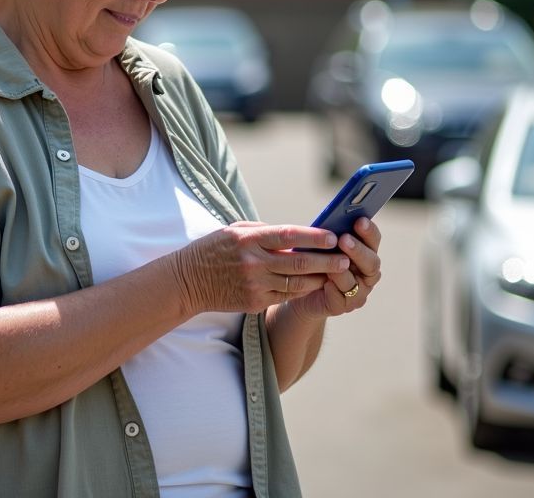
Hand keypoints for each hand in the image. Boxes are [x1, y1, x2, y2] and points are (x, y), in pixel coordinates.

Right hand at [172, 222, 351, 313]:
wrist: (187, 281)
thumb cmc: (213, 250)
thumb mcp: (234, 231)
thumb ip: (264, 231)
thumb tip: (295, 233)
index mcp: (249, 239)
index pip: (289, 236)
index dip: (314, 237)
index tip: (333, 236)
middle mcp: (253, 262)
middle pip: (299, 262)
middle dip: (326, 261)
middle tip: (345, 259)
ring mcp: (254, 284)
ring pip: (297, 283)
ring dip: (319, 278)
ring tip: (337, 273)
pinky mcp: (254, 302)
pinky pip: (285, 296)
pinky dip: (302, 291)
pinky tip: (314, 286)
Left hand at [286, 216, 382, 320]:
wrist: (301, 290)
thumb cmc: (314, 261)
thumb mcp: (321, 245)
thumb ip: (330, 236)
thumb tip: (331, 219)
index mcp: (365, 253)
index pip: (373, 240)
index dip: (369, 231)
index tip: (359, 220)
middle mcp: (367, 274)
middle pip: (371, 263)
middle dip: (358, 250)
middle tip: (343, 239)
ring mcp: (358, 292)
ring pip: (356, 281)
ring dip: (343, 270)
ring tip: (331, 262)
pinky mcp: (343, 306)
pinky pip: (341, 298)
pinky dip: (333, 289)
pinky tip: (325, 282)